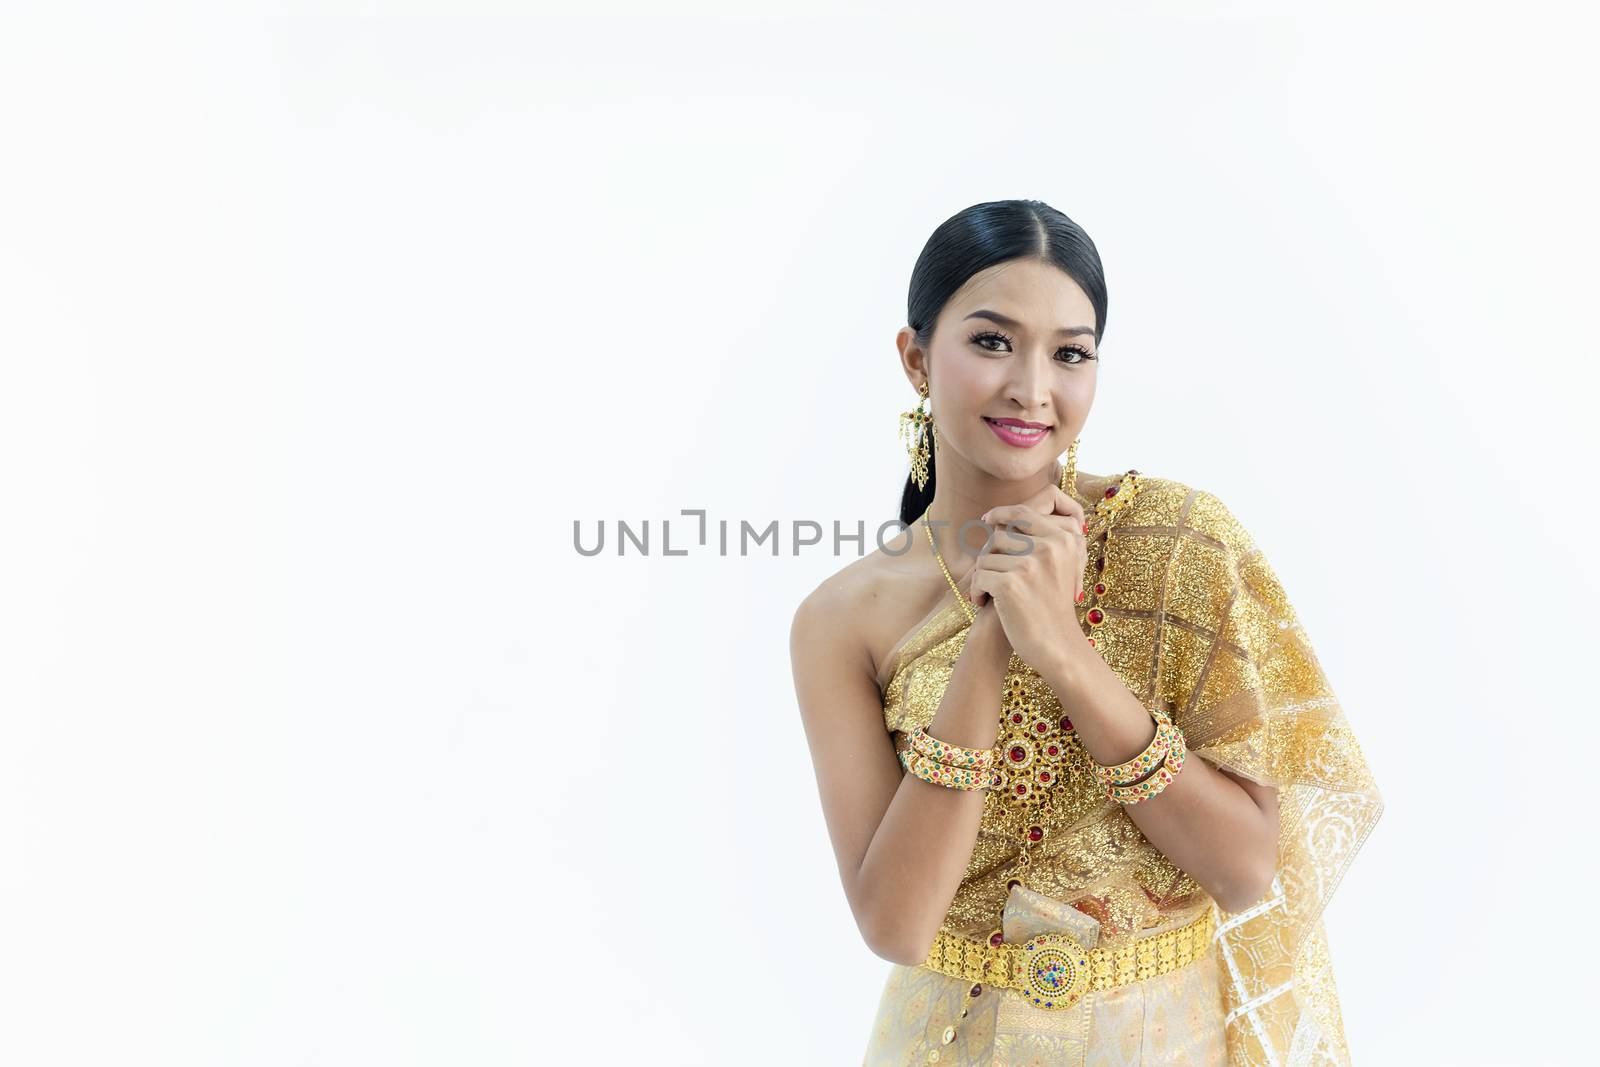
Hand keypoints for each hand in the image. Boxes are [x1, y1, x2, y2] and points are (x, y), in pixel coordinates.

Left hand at [967, 484, 1090, 673]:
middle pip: (1000, 536)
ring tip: (989, 595)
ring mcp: (1030, 565)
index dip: (1002, 513)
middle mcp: (1049, 548)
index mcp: (1063, 539)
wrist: (1057, 646)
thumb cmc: (1052, 607)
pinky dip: (976, 592)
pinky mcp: (1011, 584)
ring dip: (982, 577)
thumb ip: (1040, 541)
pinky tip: (983, 604)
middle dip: (990, 557)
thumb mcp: (1059, 567)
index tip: (988, 519)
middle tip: (990, 578)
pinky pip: (979, 577)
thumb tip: (1003, 518)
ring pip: (986, 557)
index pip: (1024, 513)